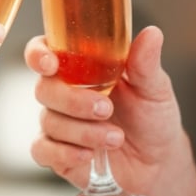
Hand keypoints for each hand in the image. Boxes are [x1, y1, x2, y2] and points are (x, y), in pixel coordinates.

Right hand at [25, 26, 187, 194]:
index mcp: (80, 67)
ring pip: (49, 121)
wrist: (157, 162)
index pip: (45, 51)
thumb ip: (145, 63)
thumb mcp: (154, 89)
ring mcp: (57, 123)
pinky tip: (89, 155)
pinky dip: (65, 153)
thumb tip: (152, 34)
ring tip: (116, 138)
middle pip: (44, 88)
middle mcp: (63, 92)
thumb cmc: (152, 118)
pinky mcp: (56, 153)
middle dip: (73, 100)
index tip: (51, 64)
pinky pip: (43, 150)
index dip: (38, 55)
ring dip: (83, 131)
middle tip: (106, 109)